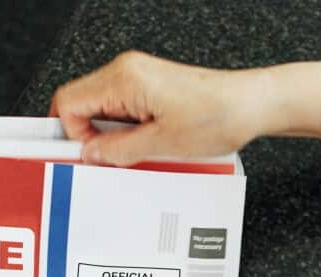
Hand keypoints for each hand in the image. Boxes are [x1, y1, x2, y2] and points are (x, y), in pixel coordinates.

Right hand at [49, 50, 275, 166]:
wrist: (251, 105)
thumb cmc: (217, 116)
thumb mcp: (161, 144)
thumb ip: (117, 150)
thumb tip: (90, 154)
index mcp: (124, 78)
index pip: (69, 101)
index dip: (69, 133)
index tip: (79, 157)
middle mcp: (127, 71)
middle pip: (82, 103)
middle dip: (88, 135)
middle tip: (103, 161)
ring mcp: (140, 77)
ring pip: (102, 108)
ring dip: (110, 135)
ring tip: (132, 154)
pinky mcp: (151, 86)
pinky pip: (123, 108)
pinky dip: (126, 130)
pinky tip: (143, 146)